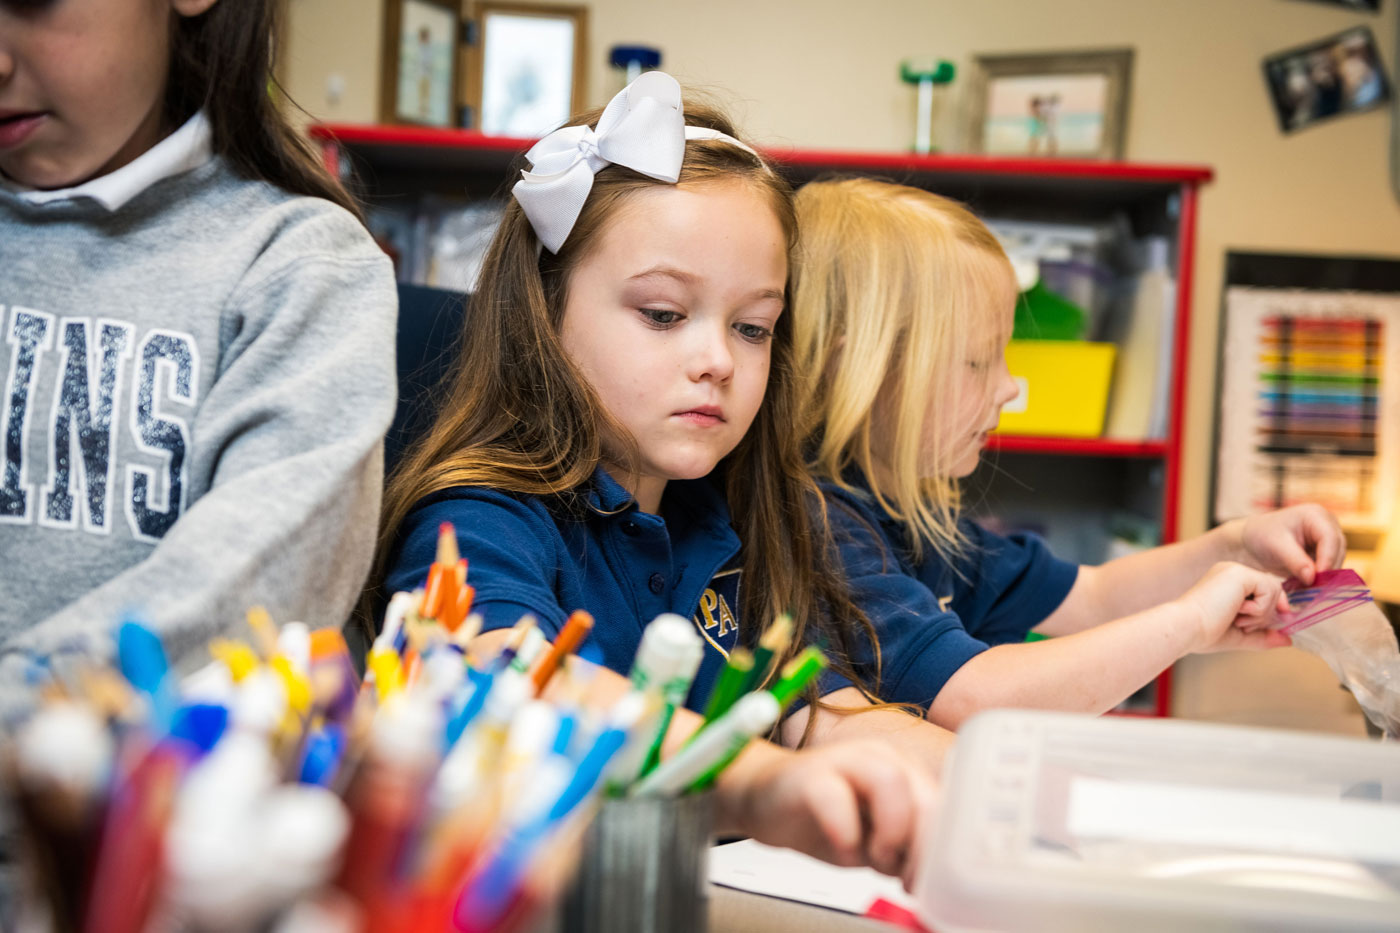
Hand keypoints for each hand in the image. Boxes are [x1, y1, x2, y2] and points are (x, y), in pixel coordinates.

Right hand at [725, 739, 936, 889]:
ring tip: (875, 859)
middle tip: (904, 877)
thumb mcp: (874, 839)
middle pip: (925, 794)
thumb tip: (935, 880)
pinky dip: (846, 834)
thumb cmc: (824, 817)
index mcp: (904, 770)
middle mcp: (880, 757)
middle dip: (922, 846)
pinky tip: (843, 852)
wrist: (764, 799)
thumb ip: (905, 848)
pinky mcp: (809, 775)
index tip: (931, 883)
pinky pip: (835, 798)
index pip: (944, 805)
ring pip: (890, 781)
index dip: (944, 848)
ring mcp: (844, 760)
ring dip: (891, 831)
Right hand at [1177, 562, 1292, 653]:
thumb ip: (1263, 636)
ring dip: (1262, 612)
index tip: (1264, 625)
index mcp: (1227, 583)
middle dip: (1265, 614)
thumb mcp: (1238, 636)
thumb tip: (1288, 640)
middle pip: (1272, 588)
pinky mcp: (1239, 574)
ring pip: (1274, 588)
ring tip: (1239, 620)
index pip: (1263, 590)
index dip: (1270, 608)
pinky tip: (1239, 612)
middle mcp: (1231, 572)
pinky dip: (1261, 607)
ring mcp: (1235, 570)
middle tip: (1242, 624)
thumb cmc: (1202, 633)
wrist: (1185, 628)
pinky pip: (1270, 587)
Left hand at [1233, 504, 1344, 584]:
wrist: (1254, 541)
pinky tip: (1309, 586)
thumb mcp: (1276, 547)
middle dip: (1327, 569)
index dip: (1327, 558)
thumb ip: (1295, 561)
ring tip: (1309, 588)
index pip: (1330, 537)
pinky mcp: (1325, 552)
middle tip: (1314, 587)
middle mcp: (1327, 525)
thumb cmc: (1262, 536)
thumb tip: (1312, 577)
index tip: (1317, 576)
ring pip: (1337, 560)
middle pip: (1337, 550)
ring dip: (1325, 575)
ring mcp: (1328, 539)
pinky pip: (1330, 567)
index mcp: (1315, 515)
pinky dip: (1321, 577)